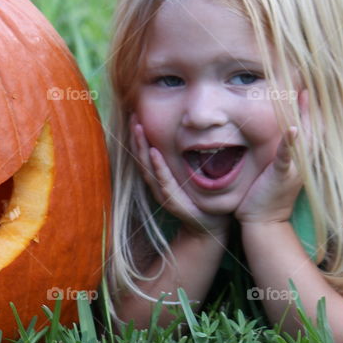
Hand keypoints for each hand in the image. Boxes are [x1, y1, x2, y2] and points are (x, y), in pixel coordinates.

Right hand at [130, 114, 230, 235]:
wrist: (208, 227)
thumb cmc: (201, 199)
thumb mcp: (192, 175)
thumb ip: (187, 158)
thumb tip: (191, 134)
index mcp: (159, 176)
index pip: (145, 152)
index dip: (139, 135)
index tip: (136, 115)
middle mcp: (157, 183)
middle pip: (141, 156)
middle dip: (137, 136)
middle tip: (134, 115)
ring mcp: (163, 192)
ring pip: (147, 166)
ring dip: (142, 146)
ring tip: (139, 128)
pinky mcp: (173, 201)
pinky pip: (163, 180)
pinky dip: (158, 166)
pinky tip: (154, 152)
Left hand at [235, 90, 309, 224]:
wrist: (262, 221)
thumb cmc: (266, 193)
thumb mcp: (278, 167)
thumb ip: (282, 149)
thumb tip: (282, 131)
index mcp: (302, 156)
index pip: (312, 125)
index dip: (312, 105)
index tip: (310, 82)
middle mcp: (303, 160)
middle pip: (313, 126)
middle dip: (312, 103)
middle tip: (311, 78)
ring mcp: (294, 167)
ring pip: (304, 137)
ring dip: (304, 115)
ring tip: (305, 93)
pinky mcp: (282, 175)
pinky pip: (287, 156)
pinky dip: (290, 143)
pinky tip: (293, 129)